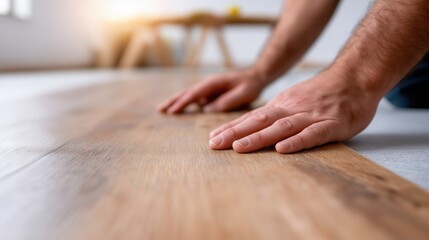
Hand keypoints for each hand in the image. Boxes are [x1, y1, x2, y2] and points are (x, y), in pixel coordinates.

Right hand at [157, 69, 267, 113]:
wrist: (256, 77)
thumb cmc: (251, 85)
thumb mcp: (244, 93)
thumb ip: (228, 101)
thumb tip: (208, 109)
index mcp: (214, 83)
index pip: (195, 93)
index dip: (183, 102)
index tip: (172, 111)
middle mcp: (208, 84)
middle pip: (186, 92)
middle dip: (173, 100)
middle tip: (160, 110)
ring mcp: (208, 89)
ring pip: (188, 95)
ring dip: (175, 101)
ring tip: (162, 110)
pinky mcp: (210, 94)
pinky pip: (194, 99)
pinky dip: (184, 104)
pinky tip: (177, 110)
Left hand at [208, 70, 380, 152]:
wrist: (354, 77)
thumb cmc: (323, 93)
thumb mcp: (294, 98)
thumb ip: (276, 112)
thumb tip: (252, 125)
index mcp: (282, 105)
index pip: (252, 117)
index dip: (232, 128)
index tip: (212, 138)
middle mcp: (291, 109)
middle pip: (259, 121)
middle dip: (235, 133)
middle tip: (215, 144)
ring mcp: (311, 116)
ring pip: (281, 127)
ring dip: (259, 137)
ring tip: (239, 147)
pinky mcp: (331, 125)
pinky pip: (312, 134)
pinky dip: (296, 142)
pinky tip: (282, 150)